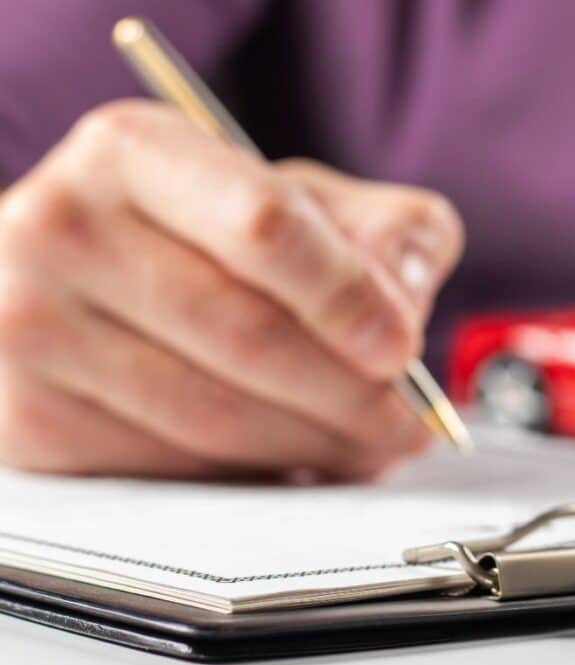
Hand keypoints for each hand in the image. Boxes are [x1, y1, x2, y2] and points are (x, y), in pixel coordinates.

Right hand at [0, 100, 463, 479]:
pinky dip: (255, 473)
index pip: (263, 226)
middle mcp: (63, 228)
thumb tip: (409, 295)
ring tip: (366, 444)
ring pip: (215, 416)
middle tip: (408, 421)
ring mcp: (30, 328)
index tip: (402, 347)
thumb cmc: (199, 237)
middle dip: (353, 396)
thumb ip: (379, 229)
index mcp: (137, 152)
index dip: (348, 296)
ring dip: (315, 445)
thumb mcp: (295, 201)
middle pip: (247, 335)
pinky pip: (175, 467)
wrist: (78, 281)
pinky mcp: (29, 421)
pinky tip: (294, 457)